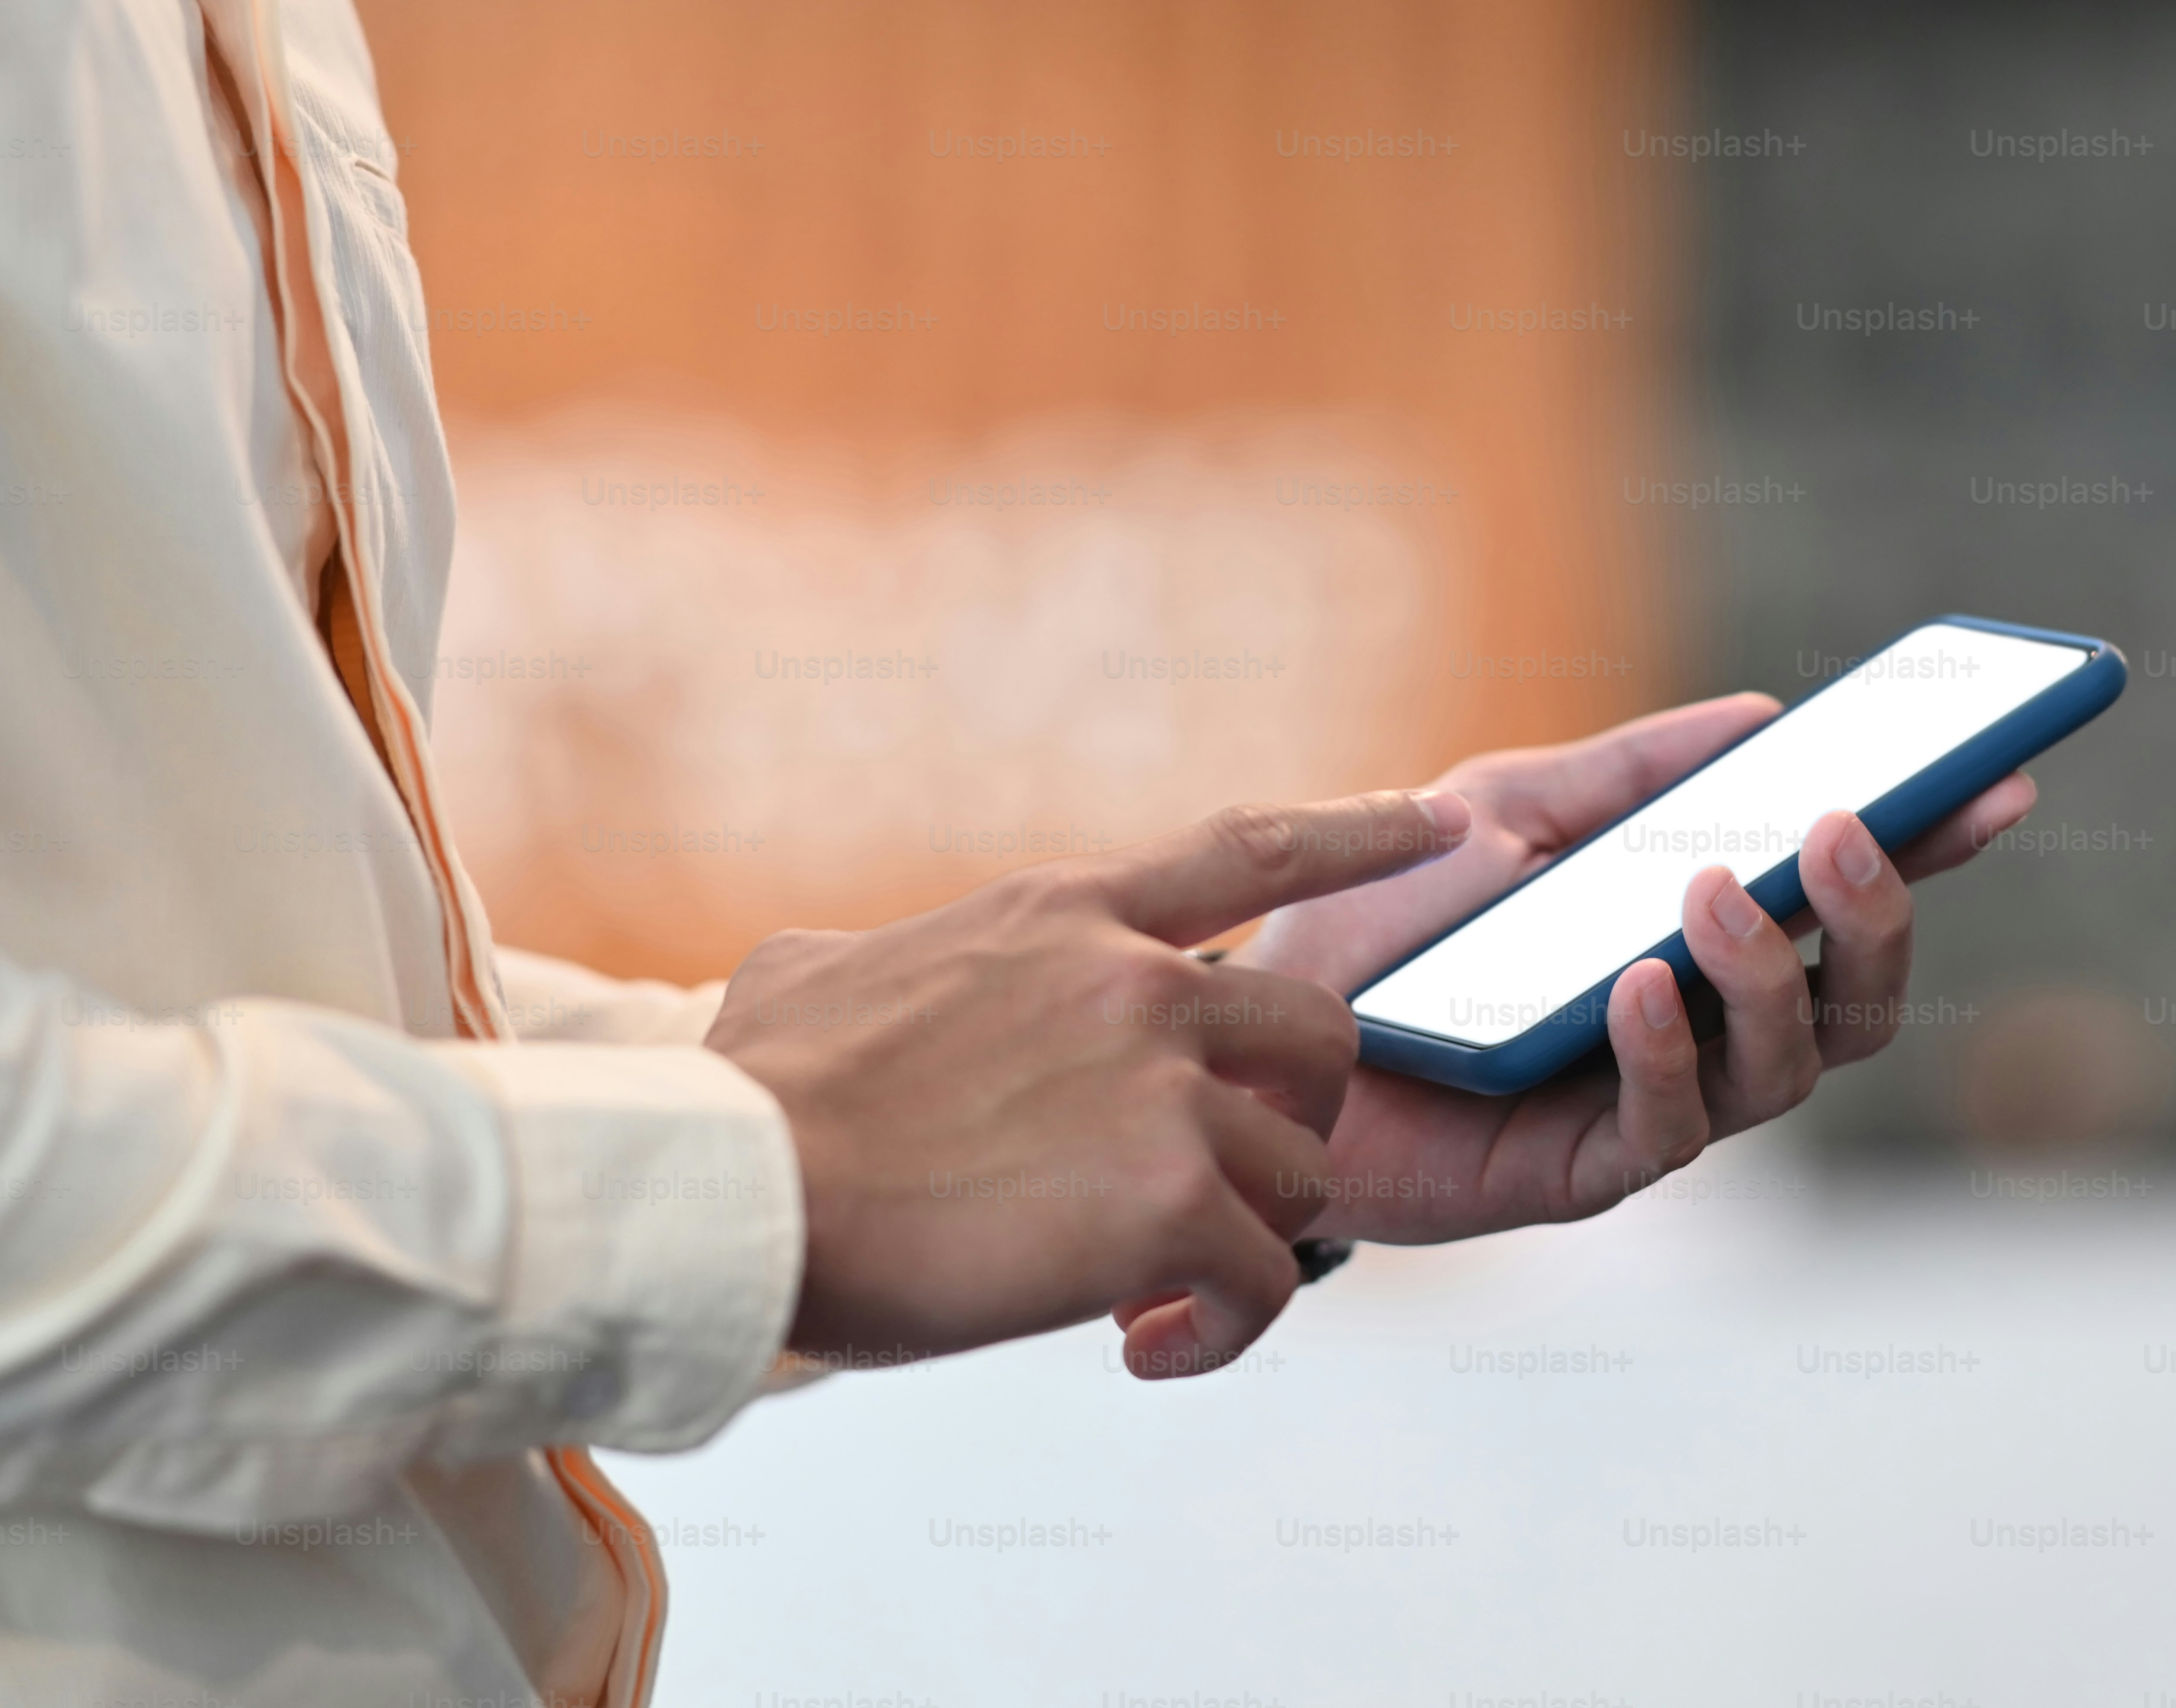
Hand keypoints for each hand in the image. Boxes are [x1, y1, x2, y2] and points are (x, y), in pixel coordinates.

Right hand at [706, 789, 1463, 1378]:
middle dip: (1299, 1118)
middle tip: (1232, 1187)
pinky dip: (1225, 1330)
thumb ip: (878, 960)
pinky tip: (1153, 1351)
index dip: (1362, 832)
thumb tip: (842, 974)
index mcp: (1062, 918)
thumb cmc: (750, 1098)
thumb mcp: (812, 974)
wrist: (729, 1188)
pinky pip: (1265, 1282)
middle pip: (1319, 1033)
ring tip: (1160, 1297)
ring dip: (1250, 1241)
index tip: (1445, 824)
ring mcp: (1161, 1090)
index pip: (1254, 848)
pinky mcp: (1166, 1203)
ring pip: (1301, 1172)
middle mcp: (1136, 984)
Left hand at [1237, 697, 2036, 1244]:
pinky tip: (1640, 986)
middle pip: (1857, 1000)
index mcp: (1699, 940)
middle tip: (1841, 831)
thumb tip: (1763, 711)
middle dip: (1877, 918)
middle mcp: (1704, 1029)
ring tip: (1718, 895)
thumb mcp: (1500, 810)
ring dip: (1770, 973)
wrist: (1253, 1040)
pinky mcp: (1587, 1175)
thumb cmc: (1378, 927)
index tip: (1997, 780)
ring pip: (1788, 1067)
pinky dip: (1670, 1051)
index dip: (1933, 846)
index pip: (1845, 897)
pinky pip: (1671, 1129)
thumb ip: (1626, 773)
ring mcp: (1657, 1106)